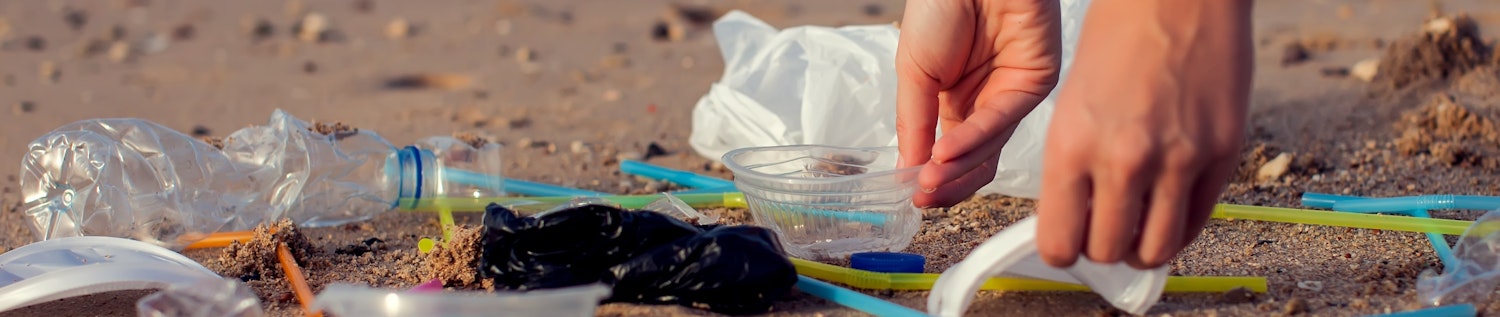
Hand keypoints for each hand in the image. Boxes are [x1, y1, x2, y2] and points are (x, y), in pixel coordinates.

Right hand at [894, 0, 1061, 207]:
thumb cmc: (939, 6)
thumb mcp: (913, 71)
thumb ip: (913, 123)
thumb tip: (907, 173)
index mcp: (954, 102)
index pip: (949, 157)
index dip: (930, 179)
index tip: (909, 193)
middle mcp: (986, 104)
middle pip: (974, 162)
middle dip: (946, 183)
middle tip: (921, 194)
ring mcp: (1011, 96)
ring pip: (990, 150)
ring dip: (956, 168)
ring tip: (927, 177)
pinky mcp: (1034, 83)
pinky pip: (1000, 121)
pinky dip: (971, 139)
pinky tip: (944, 149)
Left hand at [1035, 0, 1253, 268]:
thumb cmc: (1118, 38)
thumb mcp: (1072, 103)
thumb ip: (1073, 163)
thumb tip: (1076, 215)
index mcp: (1072, 146)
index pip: (1060, 242)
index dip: (1063, 248)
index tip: (1069, 239)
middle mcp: (1124, 160)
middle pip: (1107, 252)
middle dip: (1103, 249)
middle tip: (1106, 229)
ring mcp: (1178, 161)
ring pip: (1156, 250)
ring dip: (1143, 247)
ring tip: (1140, 227)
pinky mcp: (1222, 154)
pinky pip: (1198, 221)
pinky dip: (1181, 226)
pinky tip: (1170, 207)